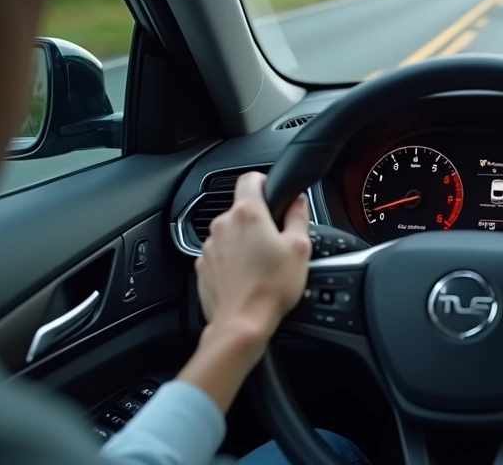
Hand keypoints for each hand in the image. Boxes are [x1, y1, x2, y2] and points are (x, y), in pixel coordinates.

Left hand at [196, 171, 311, 342]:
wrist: (241, 324)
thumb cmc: (270, 288)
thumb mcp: (299, 248)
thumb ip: (299, 217)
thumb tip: (298, 202)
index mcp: (247, 214)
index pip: (250, 178)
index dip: (264, 182)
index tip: (272, 193)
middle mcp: (223, 226)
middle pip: (241, 210)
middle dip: (258, 221)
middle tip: (277, 241)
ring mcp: (209, 247)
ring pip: (230, 234)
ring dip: (244, 242)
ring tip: (263, 265)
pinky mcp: (203, 268)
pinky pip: (220, 256)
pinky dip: (233, 262)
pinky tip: (248, 278)